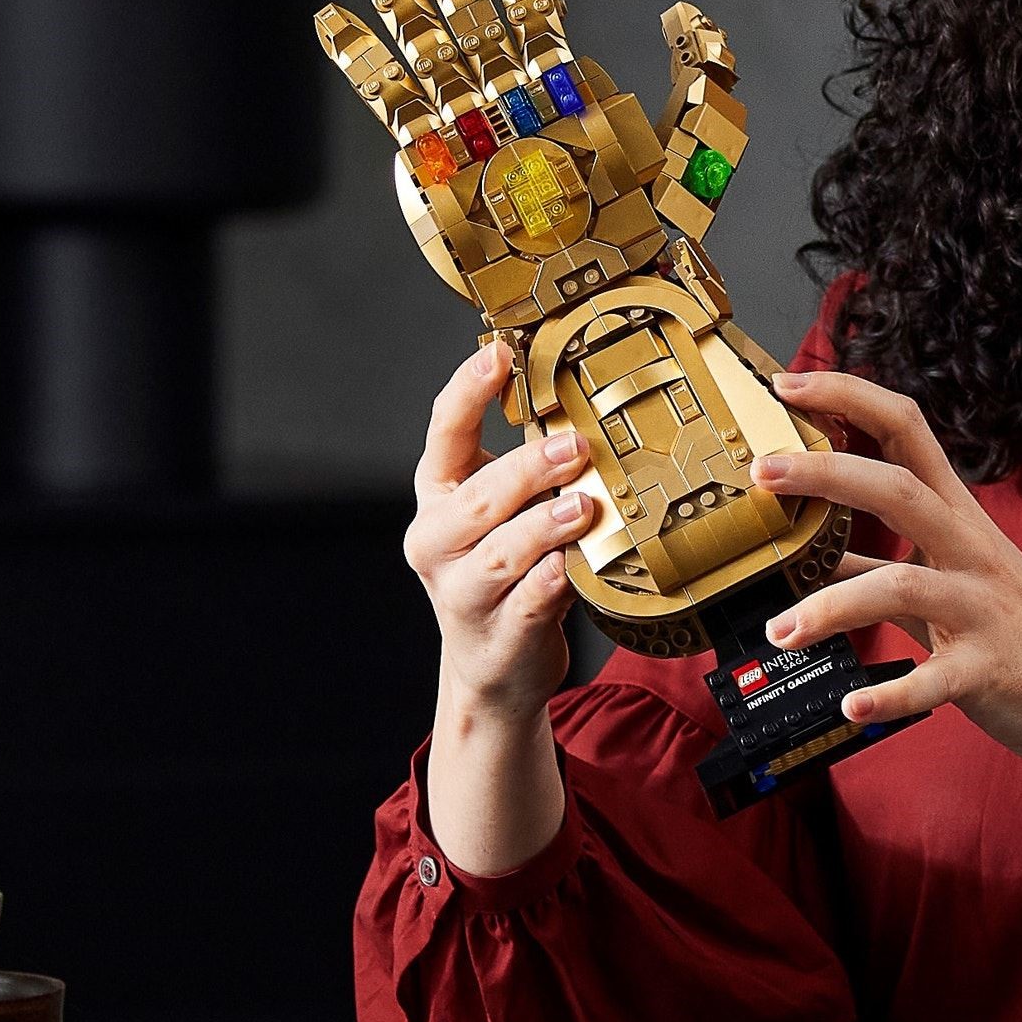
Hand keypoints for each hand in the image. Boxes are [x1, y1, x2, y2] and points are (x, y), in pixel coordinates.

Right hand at [406, 340, 597, 723]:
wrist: (492, 668)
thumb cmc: (505, 572)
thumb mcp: (504, 512)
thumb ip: (528, 465)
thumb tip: (583, 404)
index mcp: (440, 495)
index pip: (445, 433)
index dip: (468, 390)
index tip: (500, 352)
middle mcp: (439, 541)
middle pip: (478, 499)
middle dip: (528, 469)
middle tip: (576, 447)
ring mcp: (464, 592)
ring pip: (502, 553)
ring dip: (544, 526)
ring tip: (583, 508)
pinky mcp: (499, 635)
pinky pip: (528, 602)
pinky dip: (551, 581)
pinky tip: (575, 565)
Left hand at [751, 371, 1021, 840]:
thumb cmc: (1016, 630)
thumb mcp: (946, 581)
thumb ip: (876, 561)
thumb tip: (803, 548)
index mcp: (957, 515)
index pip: (905, 428)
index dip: (848, 397)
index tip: (788, 385)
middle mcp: (969, 549)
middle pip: (898, 489)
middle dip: (827, 473)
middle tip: (762, 472)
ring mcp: (981, 607)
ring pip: (904, 585)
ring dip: (834, 604)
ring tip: (780, 629)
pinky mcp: (988, 669)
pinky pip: (935, 679)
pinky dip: (892, 695)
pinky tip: (852, 707)